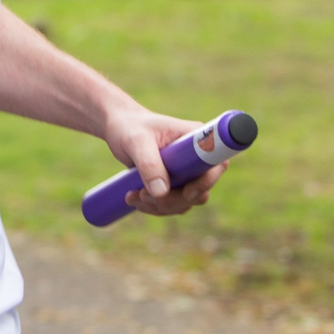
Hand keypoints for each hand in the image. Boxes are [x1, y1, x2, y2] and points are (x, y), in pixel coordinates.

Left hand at [104, 107, 227, 216]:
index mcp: (196, 138)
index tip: (185, 192)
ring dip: (161, 206)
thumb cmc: (129, 127)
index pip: (216, 164)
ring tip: (133, 196)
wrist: (118, 128)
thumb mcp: (136, 141)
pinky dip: (155, 207)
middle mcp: (196, 157)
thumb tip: (162, 192)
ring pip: (186, 201)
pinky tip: (135, 199)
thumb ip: (149, 164)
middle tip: (143, 194)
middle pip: (200, 190)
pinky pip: (173, 204)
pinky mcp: (174, 182)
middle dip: (173, 199)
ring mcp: (186, 172)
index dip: (205, 182)